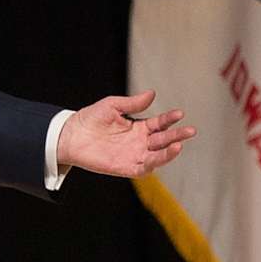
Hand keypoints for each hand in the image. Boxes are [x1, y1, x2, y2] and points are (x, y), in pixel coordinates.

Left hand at [56, 89, 193, 178]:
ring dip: (169, 152)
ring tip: (179, 144)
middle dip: (177, 136)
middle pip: (163, 140)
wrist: (71, 135)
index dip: (170, 119)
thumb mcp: (112, 106)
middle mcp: (140, 142)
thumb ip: (132, 103)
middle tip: (190, 130)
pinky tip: (161, 156)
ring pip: (157, 156)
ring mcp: (134, 155)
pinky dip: (154, 163)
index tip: (180, 113)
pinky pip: (144, 168)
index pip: (160, 124)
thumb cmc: (90, 119)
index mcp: (139, 127)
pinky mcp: (126, 167)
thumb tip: (152, 93)